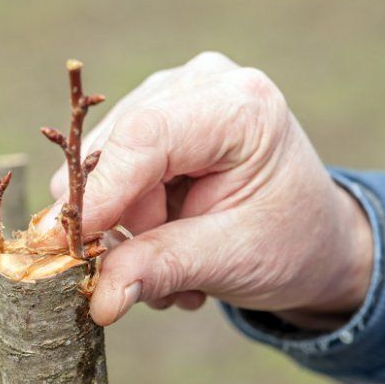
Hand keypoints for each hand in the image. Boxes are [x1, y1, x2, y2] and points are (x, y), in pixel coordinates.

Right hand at [45, 52, 373, 327]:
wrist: (311, 236)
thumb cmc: (289, 243)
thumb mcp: (231, 260)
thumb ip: (161, 269)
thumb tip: (99, 299)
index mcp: (241, 108)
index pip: (145, 136)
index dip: (101, 192)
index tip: (72, 246)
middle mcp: (203, 84)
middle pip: (117, 149)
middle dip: (125, 221)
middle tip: (159, 273)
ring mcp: (177, 94)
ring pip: (106, 162)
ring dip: (132, 227)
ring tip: (180, 262)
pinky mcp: (159, 116)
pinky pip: (112, 167)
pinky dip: (132, 215)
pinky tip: (172, 238)